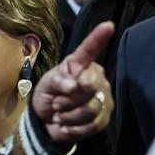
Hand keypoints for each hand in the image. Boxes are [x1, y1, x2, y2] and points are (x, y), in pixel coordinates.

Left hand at [33, 22, 115, 142]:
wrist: (48, 121)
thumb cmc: (49, 95)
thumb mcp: (46, 84)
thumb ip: (58, 81)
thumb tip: (73, 85)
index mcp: (80, 63)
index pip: (89, 49)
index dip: (99, 37)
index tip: (108, 25)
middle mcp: (97, 77)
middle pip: (90, 86)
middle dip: (68, 99)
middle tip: (56, 103)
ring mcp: (104, 97)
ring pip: (91, 109)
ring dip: (68, 116)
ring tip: (60, 115)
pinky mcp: (105, 118)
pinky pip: (93, 125)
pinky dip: (74, 129)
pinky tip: (67, 125)